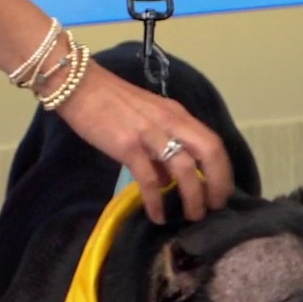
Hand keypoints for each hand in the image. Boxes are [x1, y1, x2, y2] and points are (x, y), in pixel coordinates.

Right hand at [55, 64, 233, 223]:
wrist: (79, 85)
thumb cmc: (112, 103)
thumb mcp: (148, 119)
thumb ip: (162, 146)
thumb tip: (169, 180)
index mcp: (178, 115)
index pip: (213, 142)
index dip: (223, 171)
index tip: (222, 194)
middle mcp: (170, 122)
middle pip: (209, 153)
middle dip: (218, 184)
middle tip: (214, 208)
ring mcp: (150, 133)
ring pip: (184, 168)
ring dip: (193, 196)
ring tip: (191, 216)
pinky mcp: (128, 145)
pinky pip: (149, 179)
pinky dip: (156, 201)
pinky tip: (157, 216)